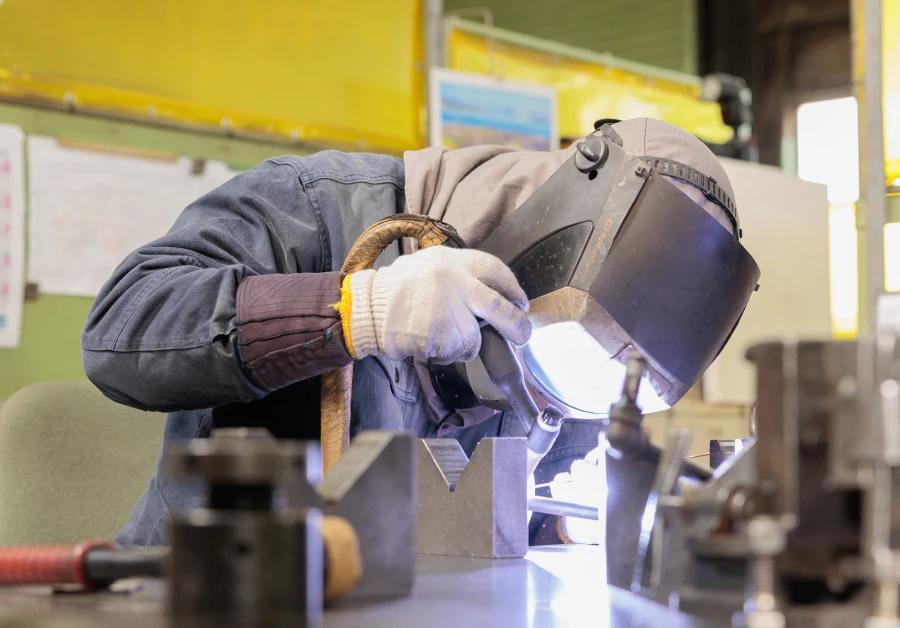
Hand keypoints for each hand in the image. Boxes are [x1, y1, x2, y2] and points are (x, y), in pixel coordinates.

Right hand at [342, 246, 530, 363]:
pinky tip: (428, 342)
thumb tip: (494, 296)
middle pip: (499, 307)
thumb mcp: (430, 265)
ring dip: (463, 343)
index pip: (495, 271)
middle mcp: (456, 283)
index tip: (520, 302)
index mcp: (453, 261)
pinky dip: (446, 353)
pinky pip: (456, 352)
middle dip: (516, 325)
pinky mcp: (441, 335)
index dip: (512, 289)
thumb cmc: (398, 289)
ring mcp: (449, 310)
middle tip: (522, 335)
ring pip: (474, 338)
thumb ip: (460, 275)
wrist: (367, 308)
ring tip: (438, 333)